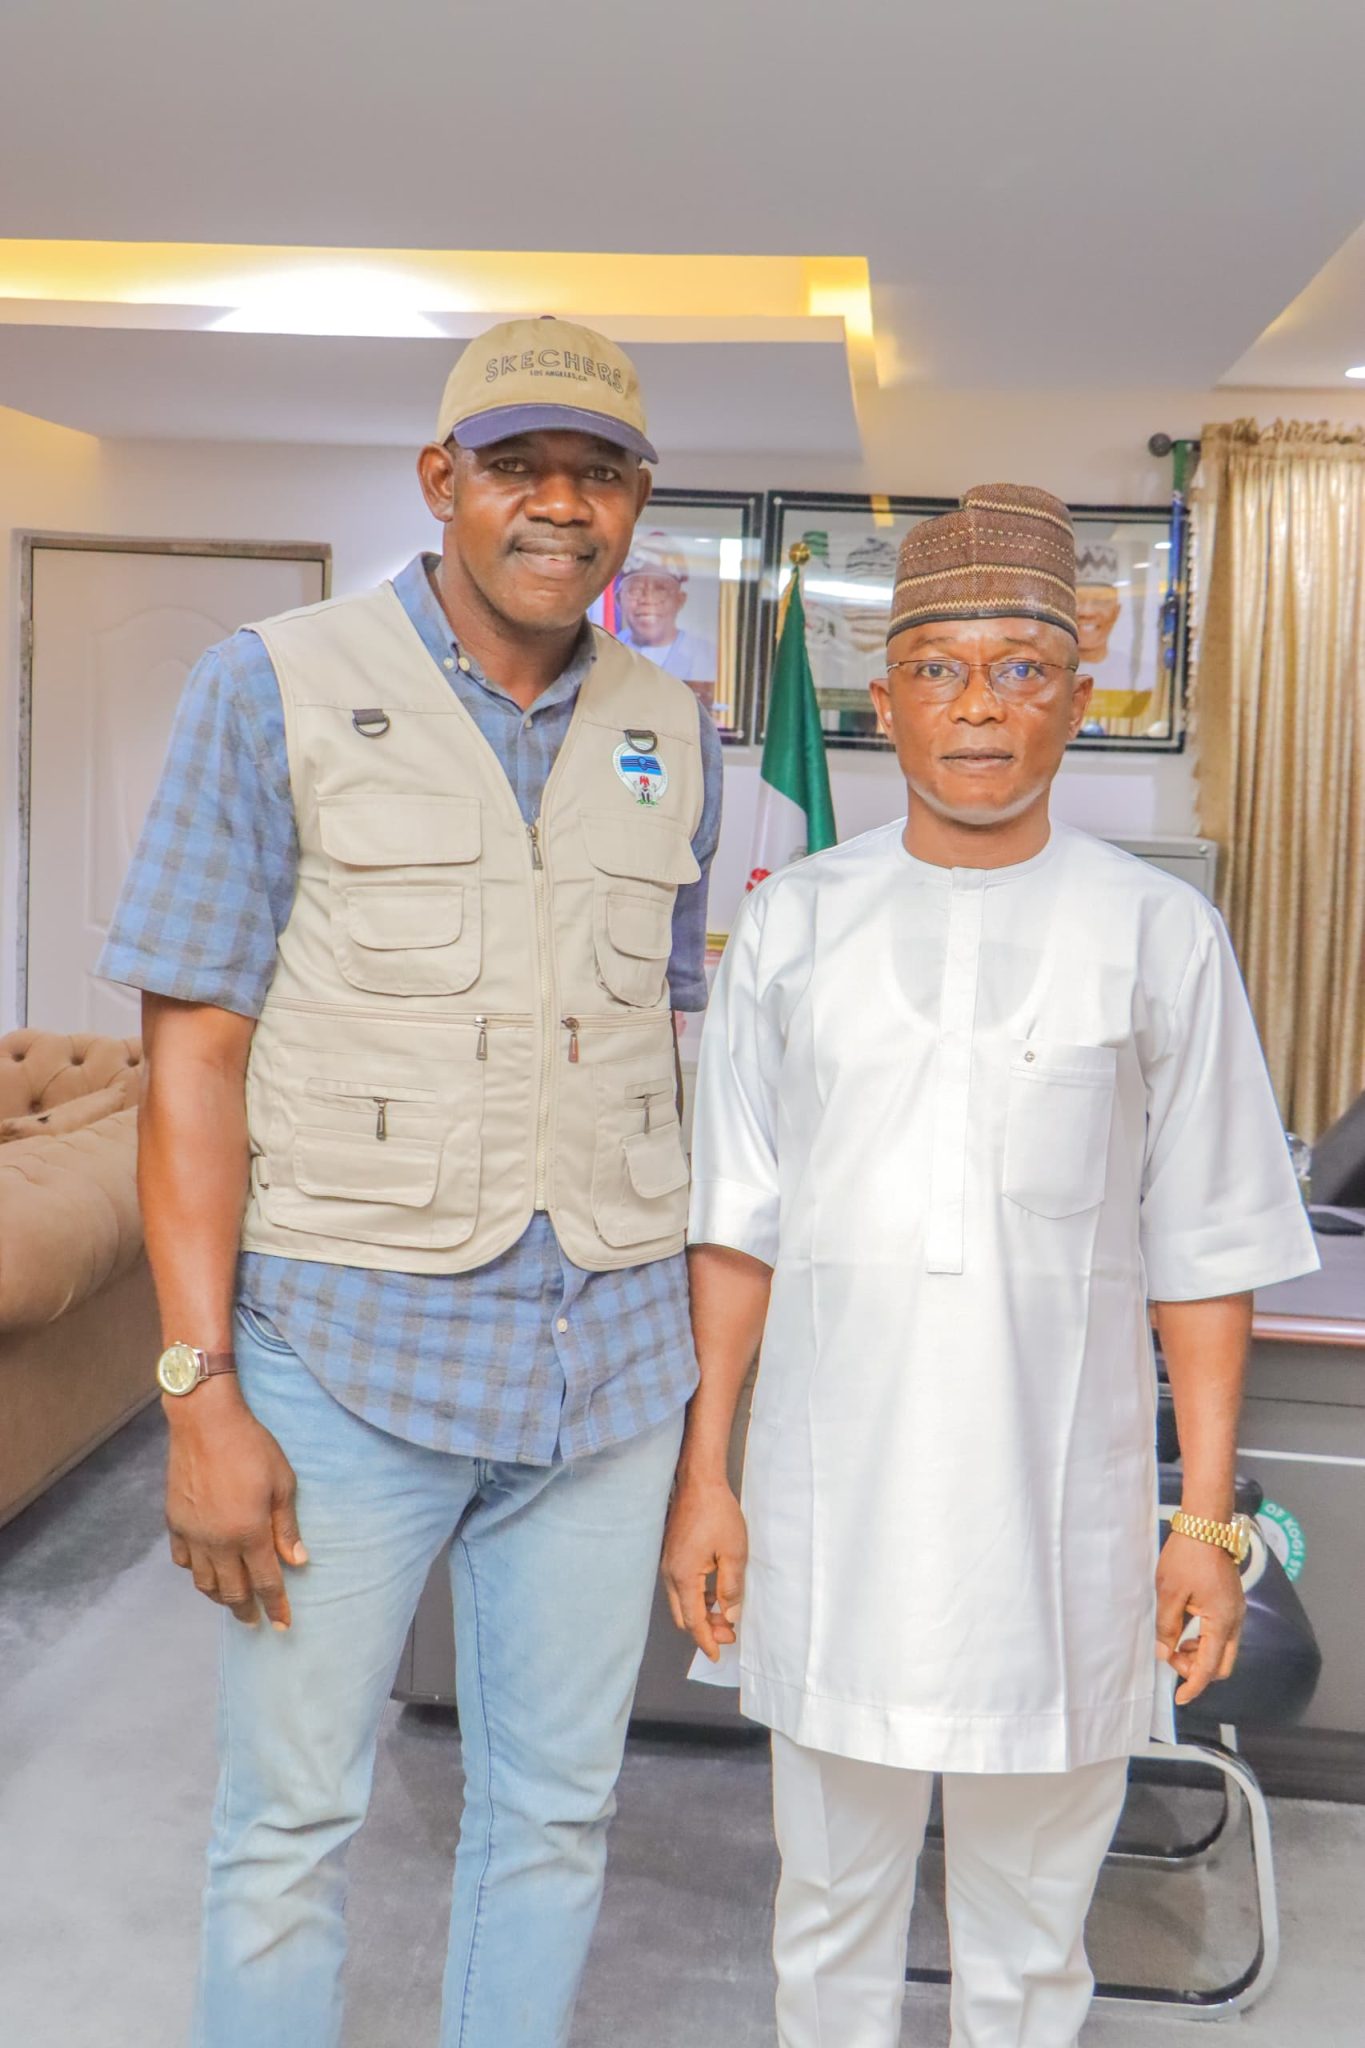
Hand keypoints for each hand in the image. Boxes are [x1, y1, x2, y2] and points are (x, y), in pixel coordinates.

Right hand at [164, 1378, 306, 1629]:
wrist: (205, 1423)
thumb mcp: (282, 1483)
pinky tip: (206, 1570)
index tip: (284, 1625)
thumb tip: (298, 1561)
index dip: (277, 1607)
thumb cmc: (251, 1447)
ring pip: (204, 1583)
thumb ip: (287, 1526)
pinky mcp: (174, 1523)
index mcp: (249, 1533)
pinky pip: (183, 1561)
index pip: (267, 1583)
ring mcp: (192, 1535)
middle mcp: (218, 1542)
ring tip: (233, 1600)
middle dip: (246, 1610)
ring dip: (220, 1597)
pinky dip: (196, 1572)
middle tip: (256, 1621)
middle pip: (232, 1591)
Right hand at [661, 1476, 747, 1662]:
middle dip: (704, 1631)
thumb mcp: (734, 1553)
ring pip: (681, 1602)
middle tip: (728, 1634)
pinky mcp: (672, 1554)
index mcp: (684, 1577)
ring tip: (725, 1615)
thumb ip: (731, 1588)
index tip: (717, 1655)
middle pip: (683, 1616)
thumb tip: (730, 1616)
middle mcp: (670, 1574)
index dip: (706, 1641)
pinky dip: (696, 1598)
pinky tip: (714, 1593)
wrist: (698, 1482)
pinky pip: (681, 1587)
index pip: (693, 1621)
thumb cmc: (717, 1513)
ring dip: (700, 1614)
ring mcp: (668, 1563)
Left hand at [1155, 1531, 1244, 1704]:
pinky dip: (1205, 1640)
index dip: (1193, 1686)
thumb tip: (1163, 1653)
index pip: (1209, 1668)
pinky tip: (1186, 1628)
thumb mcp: (1168, 1593)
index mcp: (1221, 1622)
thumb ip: (1167, 1627)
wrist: (1206, 1526)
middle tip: (1171, 1657)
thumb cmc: (1186, 1556)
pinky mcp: (1232, 1603)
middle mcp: (1235, 1621)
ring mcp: (1236, 1612)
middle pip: (1222, 1665)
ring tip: (1175, 1641)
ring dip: (1200, 1655)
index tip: (1179, 1698)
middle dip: (1197, 1670)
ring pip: (1223, 1650)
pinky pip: (1223, 1634)